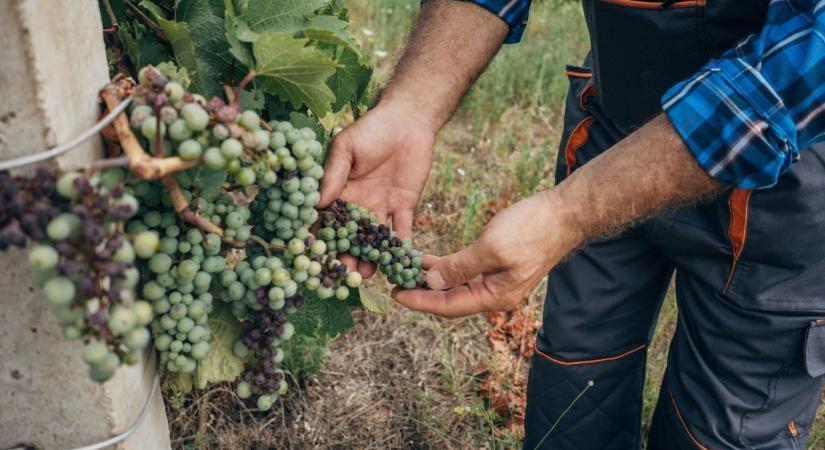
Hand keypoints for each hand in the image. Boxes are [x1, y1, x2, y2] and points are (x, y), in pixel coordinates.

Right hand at [319, 100, 436, 275]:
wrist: (407, 121)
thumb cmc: (370, 129)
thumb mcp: (346, 148)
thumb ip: (333, 174)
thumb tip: (317, 202)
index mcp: (341, 192)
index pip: (328, 219)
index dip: (321, 237)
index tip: (314, 256)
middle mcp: (359, 204)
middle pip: (351, 236)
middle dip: (346, 256)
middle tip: (341, 275)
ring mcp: (382, 207)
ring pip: (374, 239)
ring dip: (370, 258)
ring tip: (365, 276)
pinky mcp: (405, 206)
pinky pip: (403, 230)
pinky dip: (403, 247)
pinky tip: (399, 263)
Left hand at [393, 190, 581, 317]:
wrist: (565, 213)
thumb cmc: (532, 228)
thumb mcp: (492, 248)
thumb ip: (461, 267)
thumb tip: (432, 282)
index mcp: (495, 297)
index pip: (449, 306)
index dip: (420, 302)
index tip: (395, 294)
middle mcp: (495, 294)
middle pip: (450, 300)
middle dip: (421, 292)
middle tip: (393, 282)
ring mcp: (497, 280)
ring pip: (455, 285)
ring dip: (431, 279)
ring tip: (403, 270)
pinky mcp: (498, 265)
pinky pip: (464, 272)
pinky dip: (445, 266)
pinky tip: (426, 259)